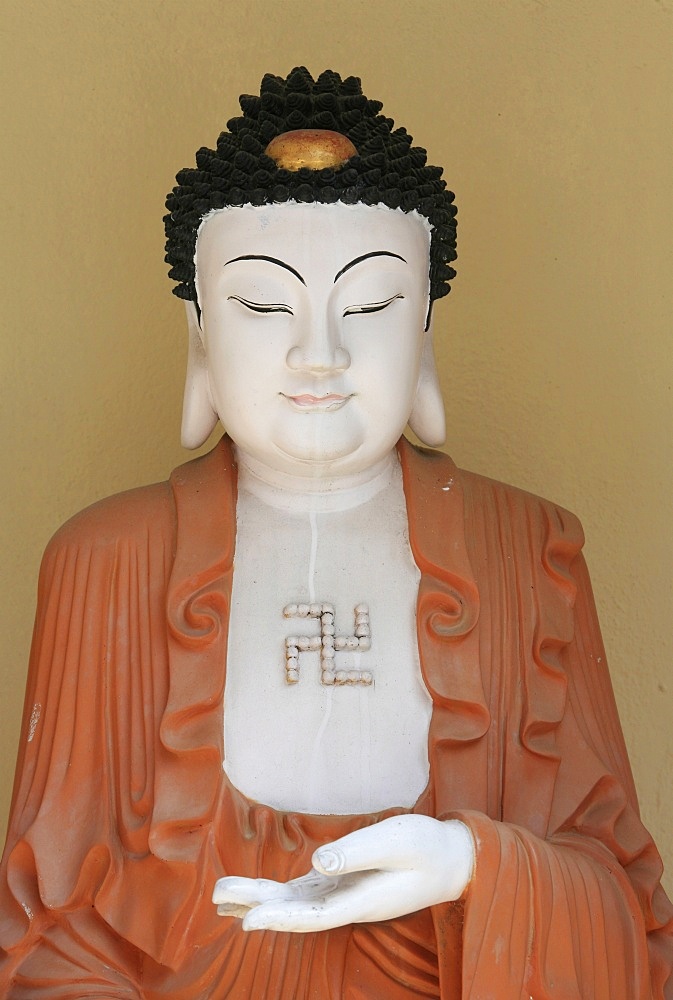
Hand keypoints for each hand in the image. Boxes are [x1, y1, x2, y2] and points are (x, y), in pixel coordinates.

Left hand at [212, 815, 473, 932]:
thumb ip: (357, 852)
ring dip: (260, 899)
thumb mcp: (395, 840)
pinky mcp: (344, 883)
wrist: (451, 859)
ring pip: (294, 902)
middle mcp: (347, 903)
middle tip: (216, 897)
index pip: (311, 915)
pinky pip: (304, 891)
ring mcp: (344, 894)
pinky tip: (257, 894)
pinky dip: (278, 893)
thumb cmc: (426, 847)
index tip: (247, 922)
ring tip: (221, 897)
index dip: (279, 919)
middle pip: (294, 910)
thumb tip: (317, 862)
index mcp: (361, 900)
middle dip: (256, 906)